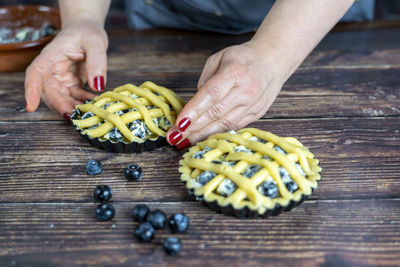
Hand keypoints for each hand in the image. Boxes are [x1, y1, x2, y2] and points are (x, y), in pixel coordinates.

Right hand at [24, 20, 107, 119]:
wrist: (88, 30)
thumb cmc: (87, 32)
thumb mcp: (95, 43)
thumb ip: (97, 63)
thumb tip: (98, 86)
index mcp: (50, 56)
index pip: (35, 73)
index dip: (31, 90)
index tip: (30, 106)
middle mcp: (52, 69)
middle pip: (49, 91)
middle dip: (59, 105)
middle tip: (74, 116)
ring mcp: (61, 78)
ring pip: (61, 98)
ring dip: (72, 107)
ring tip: (87, 113)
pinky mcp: (71, 83)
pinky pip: (74, 97)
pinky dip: (82, 102)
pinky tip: (93, 103)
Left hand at [166, 42, 284, 149]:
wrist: (274, 60)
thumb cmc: (243, 58)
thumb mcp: (220, 57)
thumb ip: (206, 79)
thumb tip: (195, 104)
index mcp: (234, 72)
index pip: (210, 94)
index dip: (193, 111)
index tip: (178, 123)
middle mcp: (245, 91)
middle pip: (215, 113)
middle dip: (193, 128)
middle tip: (174, 137)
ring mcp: (253, 104)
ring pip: (225, 124)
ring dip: (203, 135)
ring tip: (185, 142)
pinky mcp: (257, 114)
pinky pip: (234, 127)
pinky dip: (217, 134)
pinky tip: (203, 138)